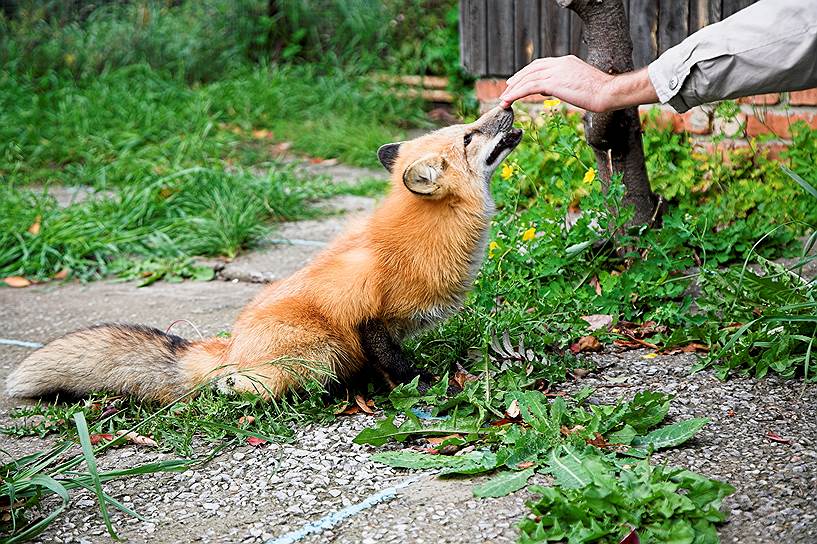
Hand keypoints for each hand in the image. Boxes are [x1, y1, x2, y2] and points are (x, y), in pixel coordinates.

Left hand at [499, 56, 657, 112]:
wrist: (608, 92)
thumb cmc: (600, 92)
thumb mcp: (579, 84)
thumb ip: (563, 84)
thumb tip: (550, 90)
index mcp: (566, 61)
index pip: (541, 64)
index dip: (528, 72)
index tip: (518, 80)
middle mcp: (559, 63)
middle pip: (531, 69)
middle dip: (517, 79)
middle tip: (507, 89)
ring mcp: (556, 71)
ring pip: (527, 78)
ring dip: (513, 89)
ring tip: (504, 99)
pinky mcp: (553, 82)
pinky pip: (529, 87)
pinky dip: (516, 93)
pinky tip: (509, 100)